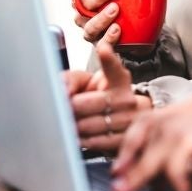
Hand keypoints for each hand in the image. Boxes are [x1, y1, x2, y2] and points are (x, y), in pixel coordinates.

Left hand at [69, 24, 151, 151]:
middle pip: (89, 103)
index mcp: (119, 80)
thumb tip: (62, 92)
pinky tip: (77, 136)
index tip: (102, 49)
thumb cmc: (97, 99)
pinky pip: (97, 141)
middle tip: (62, 108)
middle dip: (70, 107)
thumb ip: (70, 80)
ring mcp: (129, 120)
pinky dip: (82, 140)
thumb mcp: (85, 83)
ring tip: (69, 122)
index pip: (113, 67)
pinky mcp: (125, 139)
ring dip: (73, 125)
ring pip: (90, 124)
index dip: (107, 58)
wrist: (119, 122)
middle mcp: (127, 98)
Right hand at [71, 0, 118, 43]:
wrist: (135, 33)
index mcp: (84, 0)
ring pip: (90, 27)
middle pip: (83, 7)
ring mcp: (92, 32)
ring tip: (115, 8)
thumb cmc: (122, 4)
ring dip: (101, 17)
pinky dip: (108, 39)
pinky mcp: (102, 46)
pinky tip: (117, 29)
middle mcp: (83, 16)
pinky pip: (101, 46)